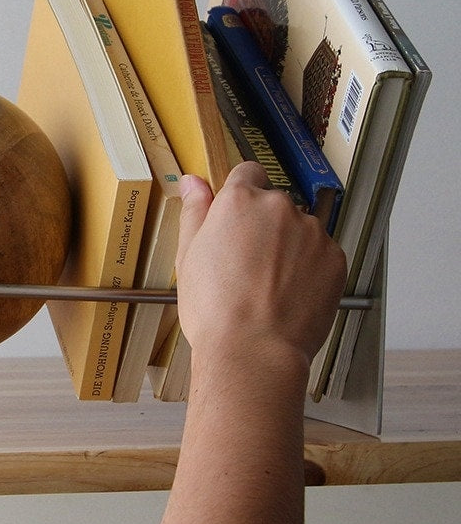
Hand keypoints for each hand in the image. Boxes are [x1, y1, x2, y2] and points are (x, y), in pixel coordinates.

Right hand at [175, 162, 346, 370]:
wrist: (253, 350)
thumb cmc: (215, 308)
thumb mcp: (189, 256)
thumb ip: (195, 211)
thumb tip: (193, 182)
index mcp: (240, 201)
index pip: (247, 173)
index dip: (239, 196)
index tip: (234, 221)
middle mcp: (280, 207)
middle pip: (273, 204)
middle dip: (263, 225)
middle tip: (245, 264)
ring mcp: (312, 232)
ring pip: (299, 229)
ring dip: (288, 246)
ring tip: (268, 285)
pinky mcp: (335, 258)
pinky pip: (320, 253)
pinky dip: (308, 268)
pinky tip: (288, 293)